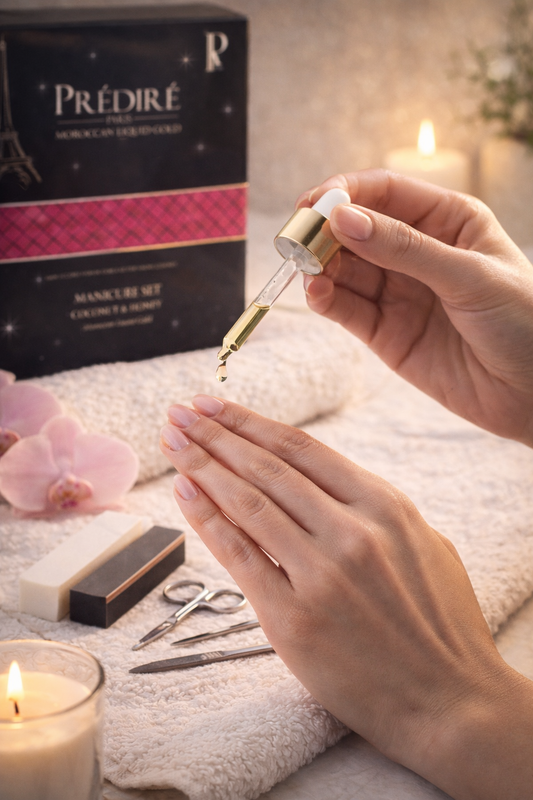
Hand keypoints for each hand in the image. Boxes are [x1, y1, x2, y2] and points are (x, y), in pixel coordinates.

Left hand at [160, 396, 532, 799]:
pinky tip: (185, 492)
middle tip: (179, 412)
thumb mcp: (422, 545)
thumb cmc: (438, 626)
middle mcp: (352, 532)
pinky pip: (240, 557)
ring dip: (202, 467)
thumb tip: (321, 483)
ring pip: (249, 504)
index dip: (250, 422)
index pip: (302, 449)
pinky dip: (208, 521)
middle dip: (215, 435)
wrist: (449, 705)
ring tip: (172, 441)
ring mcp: (321, 574)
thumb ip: (374, 510)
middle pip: (267, 469)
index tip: (214, 404)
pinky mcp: (293, 618)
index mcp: (386, 506)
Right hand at [298, 169, 532, 445]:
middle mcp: (417, 251)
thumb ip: (405, 248)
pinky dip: (326, 300)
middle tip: (297, 239)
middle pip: (356, 229)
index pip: (385, 192)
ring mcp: (399, 292)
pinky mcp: (385, 332)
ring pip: (345, 269)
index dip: (345, 192)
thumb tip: (342, 219)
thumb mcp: (469, 276)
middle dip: (324, 231)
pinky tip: (315, 294)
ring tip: (305, 269)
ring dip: (320, 266)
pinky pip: (347, 309)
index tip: (313, 203)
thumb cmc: (524, 323)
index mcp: (448, 220)